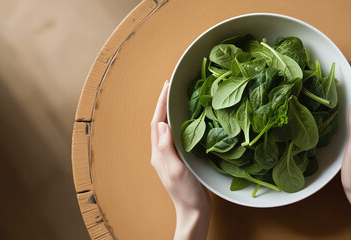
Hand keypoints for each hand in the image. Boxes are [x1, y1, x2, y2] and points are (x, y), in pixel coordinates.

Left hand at [150, 80, 210, 239]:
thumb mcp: (177, 170)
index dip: (160, 103)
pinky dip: (178, 122)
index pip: (156, 123)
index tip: (166, 86)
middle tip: (170, 86)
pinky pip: (176, 134)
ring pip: (167, 128)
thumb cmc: (186, 193)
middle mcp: (161, 152)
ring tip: (176, 96)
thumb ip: (167, 148)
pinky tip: (186, 118)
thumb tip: (162, 124)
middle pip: (159, 122)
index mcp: (158, 153)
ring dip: (169, 111)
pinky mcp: (178, 158)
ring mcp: (169, 155)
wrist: (193, 210)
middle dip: (163, 103)